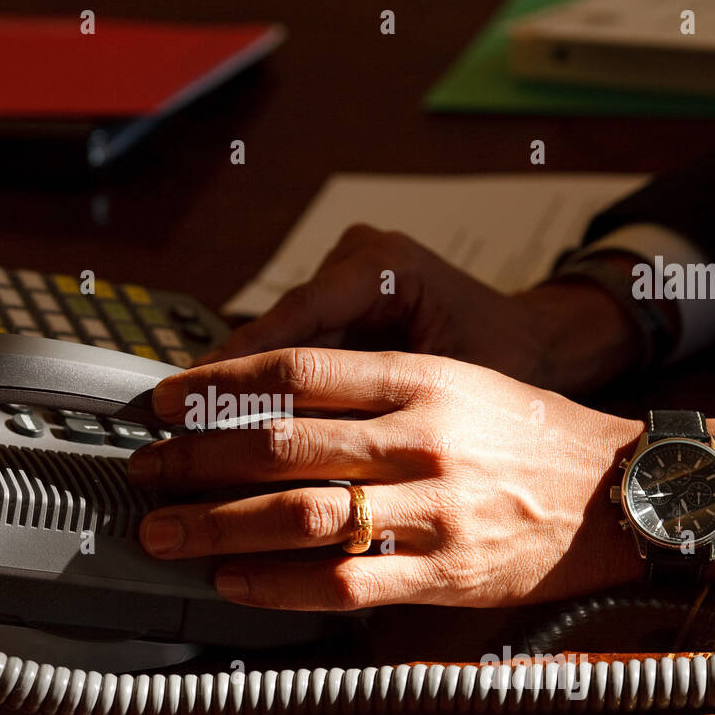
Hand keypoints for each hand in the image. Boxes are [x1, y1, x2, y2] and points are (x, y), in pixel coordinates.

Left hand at [128, 348, 714, 610]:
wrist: (616, 490)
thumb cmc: (522, 433)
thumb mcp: (452, 382)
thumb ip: (366, 390)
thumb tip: (263, 404)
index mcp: (421, 379)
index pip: (296, 372)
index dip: (216, 386)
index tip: (163, 401)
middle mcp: (422, 438)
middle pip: (282, 444)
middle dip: (195, 459)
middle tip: (144, 470)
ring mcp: (435, 509)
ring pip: (303, 516)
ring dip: (218, 526)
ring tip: (163, 532)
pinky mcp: (446, 573)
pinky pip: (346, 583)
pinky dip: (279, 584)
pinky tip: (234, 582)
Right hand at [199, 224, 643, 393]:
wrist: (540, 341)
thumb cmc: (512, 363)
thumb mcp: (456, 390)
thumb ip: (384, 411)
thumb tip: (304, 454)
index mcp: (387, 265)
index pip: (299, 320)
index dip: (242, 368)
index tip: (195, 402)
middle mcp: (357, 260)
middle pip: (275, 330)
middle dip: (224, 385)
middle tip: (173, 426)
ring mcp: (344, 279)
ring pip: (276, 343)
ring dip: (236, 392)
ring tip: (189, 435)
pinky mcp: (338, 305)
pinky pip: (292, 353)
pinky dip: (264, 394)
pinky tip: (228, 430)